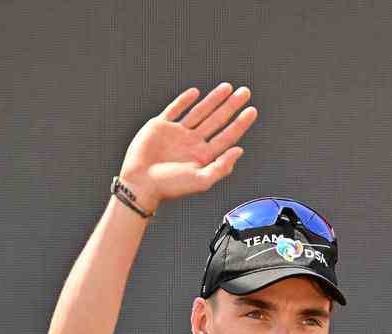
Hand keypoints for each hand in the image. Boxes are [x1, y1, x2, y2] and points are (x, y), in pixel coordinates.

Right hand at [117, 83, 256, 212]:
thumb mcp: (201, 181)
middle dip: (231, 105)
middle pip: (217, 120)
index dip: (240, 123)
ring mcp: (177, 133)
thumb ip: (222, 167)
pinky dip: (184, 100)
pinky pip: (174, 109)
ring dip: (213, 99)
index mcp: (203, 156)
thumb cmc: (169, 187)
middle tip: (245, 92)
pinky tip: (196, 93)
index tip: (251, 110)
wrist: (140, 183)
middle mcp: (192, 143)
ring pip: (199, 112)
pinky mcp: (160, 126)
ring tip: (227, 87)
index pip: (227, 136)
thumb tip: (239, 150)